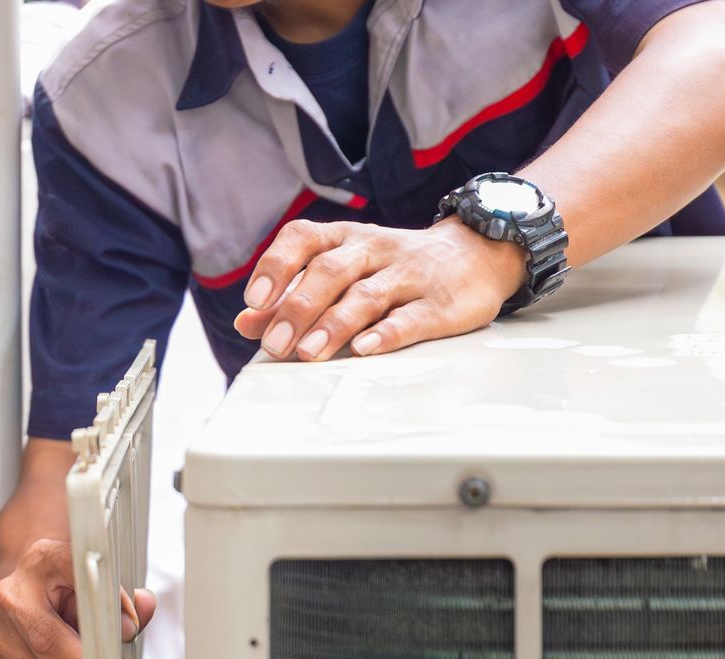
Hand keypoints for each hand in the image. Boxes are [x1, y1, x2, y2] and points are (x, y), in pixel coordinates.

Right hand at [0, 538, 154, 658]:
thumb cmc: (70, 585)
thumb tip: (140, 611)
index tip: (128, 633)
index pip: (63, 585)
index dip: (94, 614)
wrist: (30, 592)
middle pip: (47, 650)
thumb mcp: (98, 577)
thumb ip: (121, 595)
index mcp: (33, 569)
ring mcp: (3, 651)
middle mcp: (8, 609)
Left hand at [233, 217, 527, 360]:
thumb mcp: (346, 271)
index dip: (275, 266)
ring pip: (366, 295)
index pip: (303, 238)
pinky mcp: (439, 303)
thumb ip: (294, 296)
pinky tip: (365, 348)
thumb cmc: (396, 268)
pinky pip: (410, 316)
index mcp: (345, 239)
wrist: (477, 254)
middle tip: (277, 343)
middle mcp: (374, 250)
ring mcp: (408, 275)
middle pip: (331, 271)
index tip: (254, 299)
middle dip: (298, 307)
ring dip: (334, 324)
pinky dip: (386, 333)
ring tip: (310, 352)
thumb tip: (247, 323)